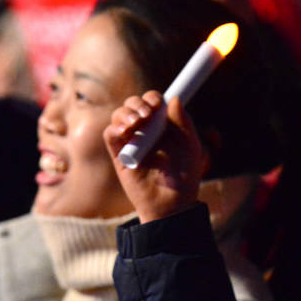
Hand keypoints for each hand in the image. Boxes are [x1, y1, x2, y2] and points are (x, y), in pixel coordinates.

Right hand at [104, 90, 207, 222]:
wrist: (173, 202)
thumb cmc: (185, 176)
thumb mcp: (191, 146)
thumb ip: (184, 123)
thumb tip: (174, 99)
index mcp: (162, 125)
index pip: (152, 102)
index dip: (152, 98)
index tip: (158, 103)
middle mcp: (145, 130)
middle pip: (133, 105)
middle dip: (137, 103)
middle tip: (147, 113)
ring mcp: (131, 142)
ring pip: (119, 116)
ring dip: (125, 113)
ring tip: (137, 122)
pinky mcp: (119, 155)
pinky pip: (110, 135)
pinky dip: (115, 128)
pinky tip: (125, 131)